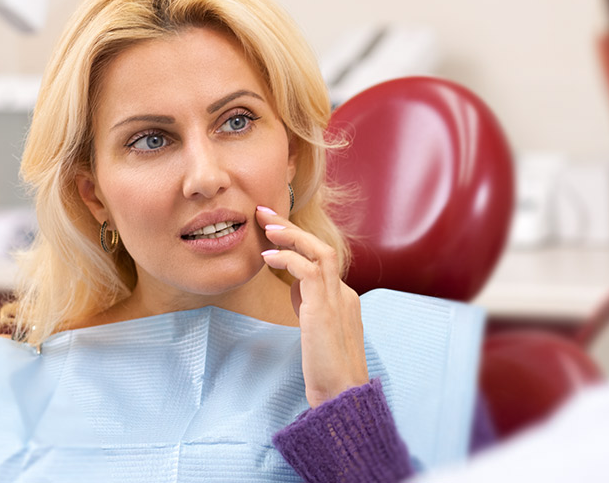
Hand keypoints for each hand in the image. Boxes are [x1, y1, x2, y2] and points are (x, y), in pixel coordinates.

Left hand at [256, 205, 368, 407]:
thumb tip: (294, 288)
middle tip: (264, 212)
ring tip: (266, 226)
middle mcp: (344, 293)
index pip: (320, 257)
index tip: (271, 228)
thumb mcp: (316, 329)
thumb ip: (309, 305)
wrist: (341, 396)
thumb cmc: (326, 370)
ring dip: (291, 235)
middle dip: (291, 227)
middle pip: (320, 246)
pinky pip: (310, 271)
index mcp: (343, 297)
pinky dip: (288, 259)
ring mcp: (338, 299)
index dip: (295, 239)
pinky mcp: (325, 310)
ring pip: (319, 251)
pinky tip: (267, 257)